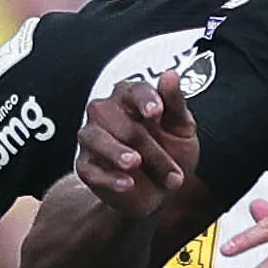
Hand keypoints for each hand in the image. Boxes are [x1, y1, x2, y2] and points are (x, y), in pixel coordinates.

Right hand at [74, 73, 202, 221]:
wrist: (160, 191)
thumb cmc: (171, 151)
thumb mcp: (182, 128)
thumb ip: (176, 103)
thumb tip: (171, 76)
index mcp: (131, 97)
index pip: (134, 90)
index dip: (145, 100)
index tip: (156, 113)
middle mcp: (106, 112)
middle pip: (119, 120)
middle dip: (147, 145)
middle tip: (171, 169)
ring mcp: (92, 138)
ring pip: (96, 138)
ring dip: (117, 153)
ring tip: (135, 163)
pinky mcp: (85, 165)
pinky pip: (90, 168)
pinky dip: (109, 177)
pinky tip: (127, 184)